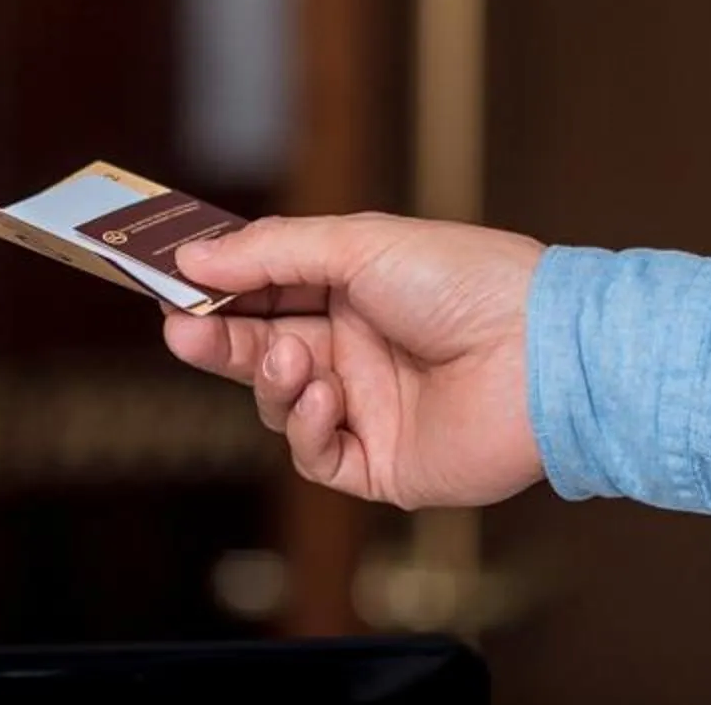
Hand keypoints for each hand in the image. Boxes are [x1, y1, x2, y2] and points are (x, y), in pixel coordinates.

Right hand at [160, 212, 544, 509]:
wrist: (539, 357)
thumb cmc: (466, 283)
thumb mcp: (359, 246)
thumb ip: (272, 253)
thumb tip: (195, 257)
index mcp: (360, 287)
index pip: (270, 287)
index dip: (221, 286)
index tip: (170, 279)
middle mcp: (361, 346)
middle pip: (263, 346)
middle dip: (219, 338)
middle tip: (178, 327)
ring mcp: (371, 407)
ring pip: (282, 404)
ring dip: (274, 380)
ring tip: (295, 360)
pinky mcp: (383, 464)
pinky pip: (317, 457)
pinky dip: (308, 428)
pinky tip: (326, 398)